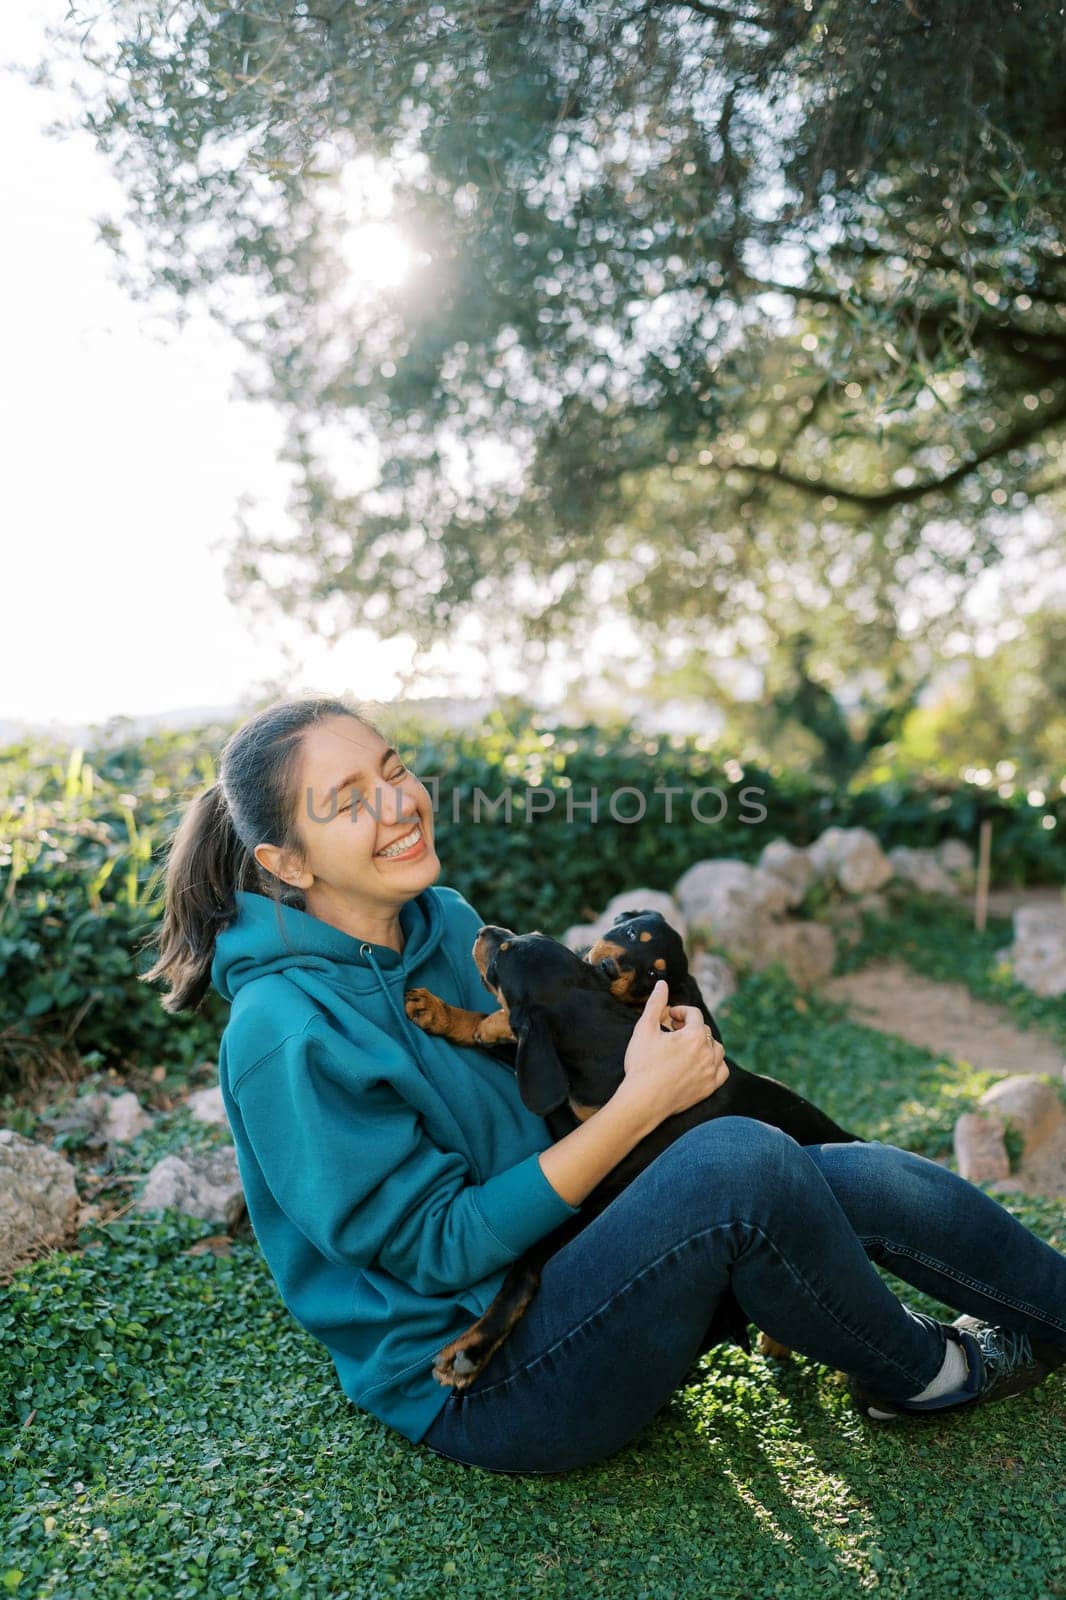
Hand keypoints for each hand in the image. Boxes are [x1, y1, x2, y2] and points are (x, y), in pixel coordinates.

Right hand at [620, 979, 728, 1127]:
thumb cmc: (642, 1064)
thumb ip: (655, 1003)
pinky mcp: (710, 1088)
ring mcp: (711, 1072)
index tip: (667, 1017)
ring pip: (717, 1049)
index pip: (694, 1014)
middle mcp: (709, 1052)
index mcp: (695, 1035)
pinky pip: (722, 1070)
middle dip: (690, 1027)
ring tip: (687, 1047)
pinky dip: (714, 1063)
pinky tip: (700, 1063)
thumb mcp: (644, 1028)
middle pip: (705, 1031)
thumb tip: (662, 983)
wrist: (643, 1101)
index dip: (680, 1011)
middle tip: (672, 1031)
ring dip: (705, 1044)